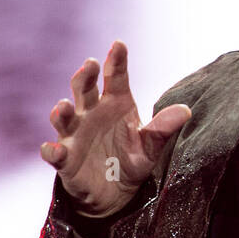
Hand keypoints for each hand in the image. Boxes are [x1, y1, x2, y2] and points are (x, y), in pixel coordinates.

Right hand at [39, 40, 191, 216]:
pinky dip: (52, 150)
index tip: (119, 44)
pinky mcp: (65, 158)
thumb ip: (163, 129)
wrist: (115, 193)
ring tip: (65, 106)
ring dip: (62, 111)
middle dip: (85, 76)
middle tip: (90, 64)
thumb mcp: (152, 146)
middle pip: (84, 89)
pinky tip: (55, 149)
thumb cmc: (132, 160)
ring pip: (65, 117)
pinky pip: (55, 153)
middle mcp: (92, 113)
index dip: (116, 61)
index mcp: (116, 104)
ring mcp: (75, 134)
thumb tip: (186, 110)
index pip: (116, 78)